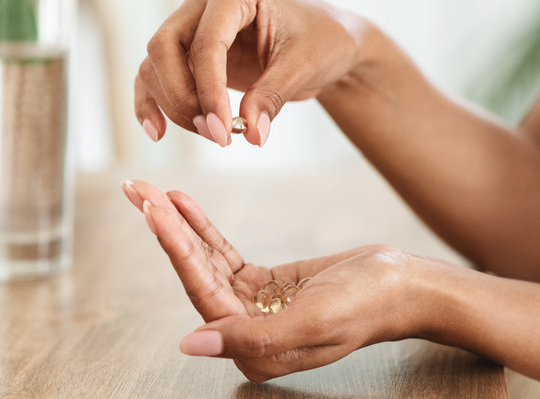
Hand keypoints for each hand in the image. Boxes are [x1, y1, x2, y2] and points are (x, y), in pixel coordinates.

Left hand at [121, 179, 435, 380]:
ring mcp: (253, 307)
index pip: (201, 291)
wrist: (402, 287)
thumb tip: (190, 344)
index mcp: (253, 349)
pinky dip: (203, 228)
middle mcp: (246, 332)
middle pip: (194, 273)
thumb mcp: (312, 321)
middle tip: (137, 190)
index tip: (151, 209)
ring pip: (204, 261)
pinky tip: (184, 205)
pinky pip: (224, 254)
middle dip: (165, 230)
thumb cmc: (366, 306)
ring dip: (179, 225)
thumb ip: (251, 338)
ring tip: (153, 190)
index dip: (174, 248)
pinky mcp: (264, 285)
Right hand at [135, 0, 371, 146]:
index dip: (209, 91)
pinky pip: (155, 75)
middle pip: (165, 48)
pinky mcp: (188, 52)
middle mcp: (204, 1)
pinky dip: (152, 103)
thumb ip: (272, 97)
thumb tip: (252, 135)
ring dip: (175, 105)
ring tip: (212, 135)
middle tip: (216, 135)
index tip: (222, 130)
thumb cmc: (321, 41)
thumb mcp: (303, 67)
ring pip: (156, 64)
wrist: (327, 43)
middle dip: (184, 98)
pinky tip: (158, 132)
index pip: (206, 42)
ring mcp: (191, 24)